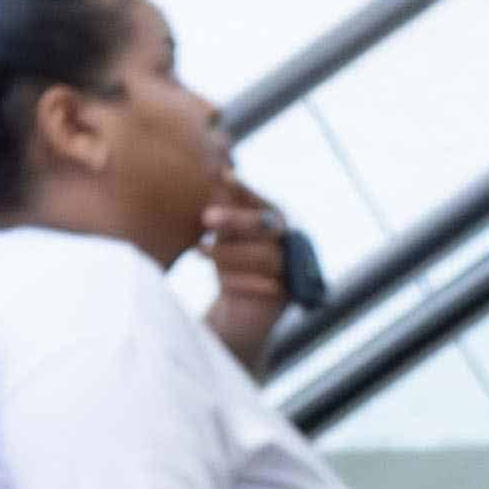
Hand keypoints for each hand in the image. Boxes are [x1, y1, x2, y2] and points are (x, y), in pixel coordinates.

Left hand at [203, 180, 293, 372]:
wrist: (239, 315)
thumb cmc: (229, 265)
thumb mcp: (223, 235)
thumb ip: (222, 209)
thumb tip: (210, 172)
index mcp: (275, 219)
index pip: (260, 201)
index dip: (244, 189)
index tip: (223, 176)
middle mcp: (289, 239)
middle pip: (266, 224)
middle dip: (236, 219)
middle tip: (205, 217)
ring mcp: (291, 267)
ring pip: (263, 255)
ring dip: (228, 253)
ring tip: (197, 251)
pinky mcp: (287, 295)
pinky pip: (266, 285)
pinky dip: (241, 282)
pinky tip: (221, 283)